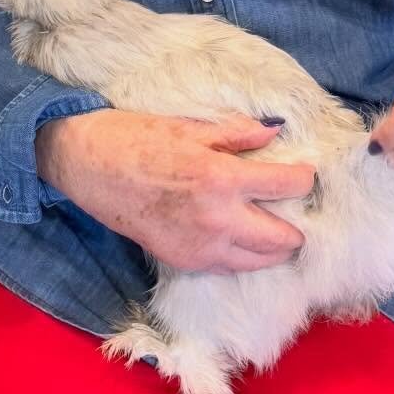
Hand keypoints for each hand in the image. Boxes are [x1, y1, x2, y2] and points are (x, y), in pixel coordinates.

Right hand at [35, 110, 315, 274]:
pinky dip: (241, 254)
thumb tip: (274, 134)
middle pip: (285, 240)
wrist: (89, 166)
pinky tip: (234, 233)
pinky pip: (230, 266)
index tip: (302, 173)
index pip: (289, 186)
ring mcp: (201, 247)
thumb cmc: (137, 138)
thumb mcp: (192, 127)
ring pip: (261, 262)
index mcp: (223, 178)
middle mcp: (218, 220)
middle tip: (290, 208)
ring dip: (271, 245)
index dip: (304, 178)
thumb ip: (238, 134)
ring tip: (266, 224)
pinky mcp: (184, 261)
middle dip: (295, 225)